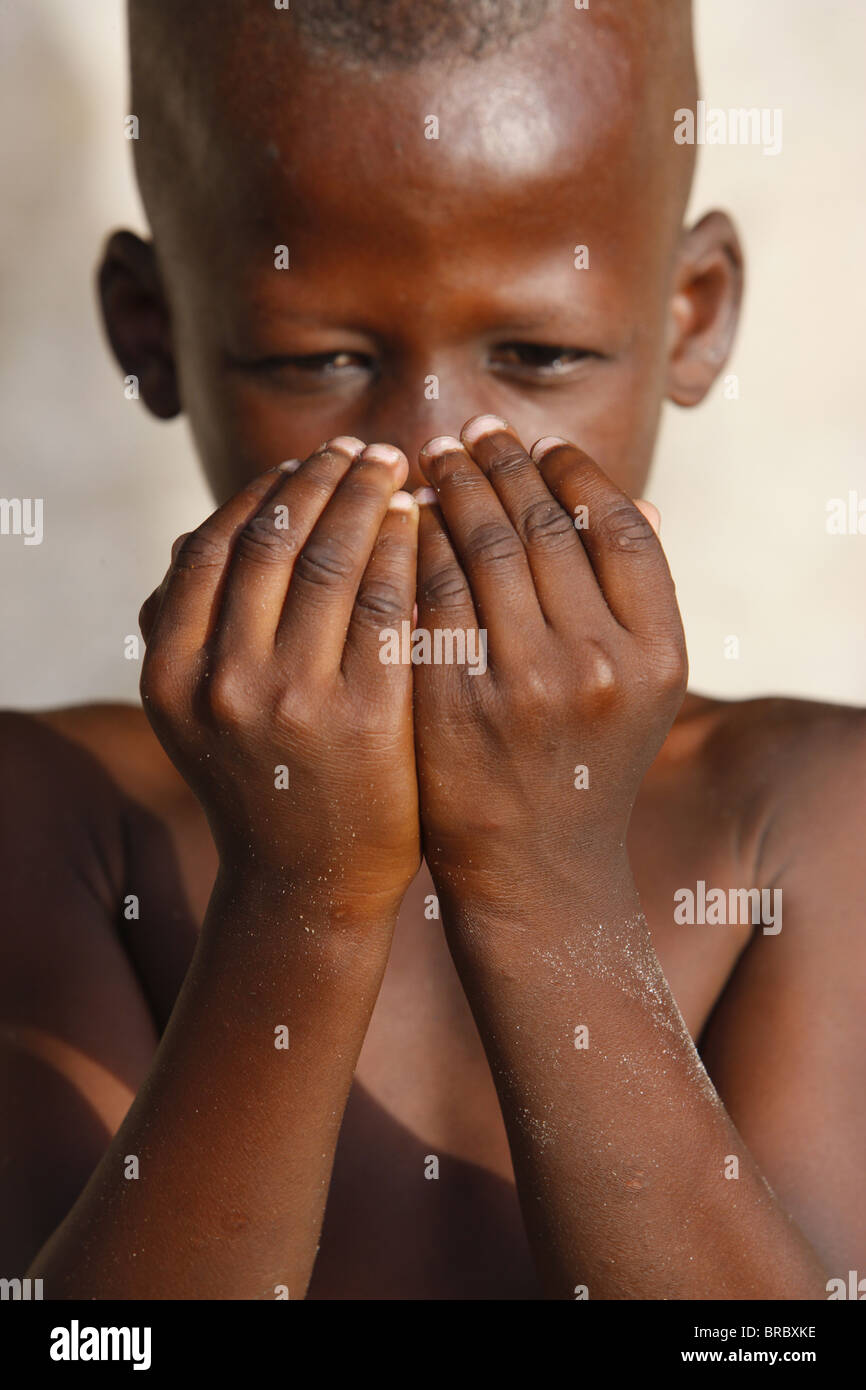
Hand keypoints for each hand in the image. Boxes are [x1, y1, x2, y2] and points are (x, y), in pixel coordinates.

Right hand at [139, 437, 420, 917]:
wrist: (309, 882)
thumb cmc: (262, 780)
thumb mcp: (197, 710)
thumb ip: (190, 629)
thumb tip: (193, 536)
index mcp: (169, 669)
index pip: (213, 545)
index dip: (266, 492)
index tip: (307, 460)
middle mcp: (220, 679)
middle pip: (275, 541)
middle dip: (324, 479)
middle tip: (365, 448)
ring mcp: (291, 698)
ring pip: (332, 561)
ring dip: (366, 499)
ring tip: (396, 470)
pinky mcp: (363, 716)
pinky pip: (386, 603)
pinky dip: (402, 549)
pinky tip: (420, 523)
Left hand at [412, 416, 686, 917]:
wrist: (532, 871)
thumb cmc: (585, 766)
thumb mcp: (638, 693)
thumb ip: (639, 602)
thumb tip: (645, 501)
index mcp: (657, 654)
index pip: (617, 525)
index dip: (574, 471)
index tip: (538, 441)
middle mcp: (599, 665)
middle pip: (545, 524)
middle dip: (501, 463)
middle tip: (471, 431)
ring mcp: (523, 684)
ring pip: (483, 546)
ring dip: (451, 489)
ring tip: (430, 461)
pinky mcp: (452, 701)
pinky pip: (428, 591)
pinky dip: (413, 544)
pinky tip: (399, 521)